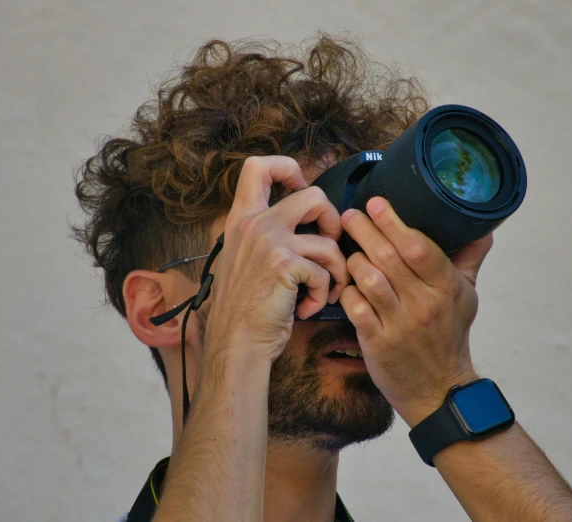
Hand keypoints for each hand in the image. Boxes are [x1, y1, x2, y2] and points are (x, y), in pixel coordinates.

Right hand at [204, 156, 349, 361]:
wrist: (235, 342)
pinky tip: (308, 308)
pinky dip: (324, 294)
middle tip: (328, 247)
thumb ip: (264, 235)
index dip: (289, 169)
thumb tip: (303, 224)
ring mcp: (270, 242)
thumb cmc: (244, 308)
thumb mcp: (242, 259)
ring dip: (336, 269)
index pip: (258, 166)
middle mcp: (254, 224)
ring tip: (324, 290)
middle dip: (332, 221)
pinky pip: (325, 271)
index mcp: (241, 219)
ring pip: (328, 238)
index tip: (301, 189)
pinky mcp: (286, 265)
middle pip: (313, 194)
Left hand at [339, 197, 492, 426]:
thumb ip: (469, 259)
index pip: (420, 247)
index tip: (376, 203)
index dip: (394, 223)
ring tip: (346, 250)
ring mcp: (400, 324)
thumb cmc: (449, 337)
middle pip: (389, 258)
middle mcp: (424, 304)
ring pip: (369, 280)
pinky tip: (345, 284)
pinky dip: (347, 292)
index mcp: (446, 288)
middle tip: (350, 216)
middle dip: (365, 231)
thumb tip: (483, 225)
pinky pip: (356, 308)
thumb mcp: (467, 297)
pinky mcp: (378, 343)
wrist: (439, 389)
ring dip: (354, 261)